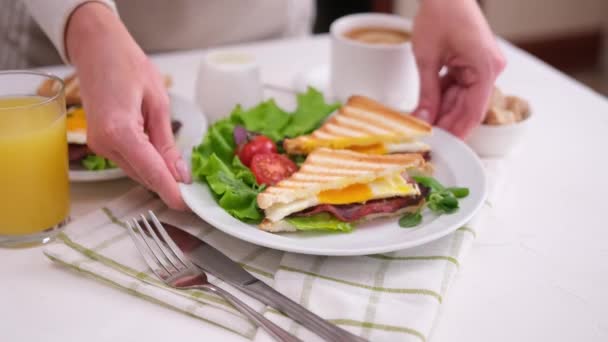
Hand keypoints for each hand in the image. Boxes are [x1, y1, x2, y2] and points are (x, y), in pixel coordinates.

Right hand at [66, 3, 189, 209]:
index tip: (187, 206)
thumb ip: (166, 142)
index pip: (150, 170)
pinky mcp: (99, 142)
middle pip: (143, 174)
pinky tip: (163, 160)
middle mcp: (104, 143)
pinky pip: (128, 160)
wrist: (95, 47)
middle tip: (194, 192)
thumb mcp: (158, 103)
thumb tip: (179, 173)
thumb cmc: (127, 65)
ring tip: (184, 177)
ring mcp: (98, 144)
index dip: (170, 190)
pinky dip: (147, 163)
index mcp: (119, 131)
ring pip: (136, 170)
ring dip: (158, 174)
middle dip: (168, 184)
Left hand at [412, 0, 505, 138]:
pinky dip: (444, 96)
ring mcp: (482, 65)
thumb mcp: (428, 58)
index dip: (458, 131)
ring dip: (443, 110)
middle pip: (468, 106)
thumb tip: (423, 119)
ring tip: (423, 124)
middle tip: (428, 137)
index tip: (445, 146)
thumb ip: (427, 92)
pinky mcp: (472, 62)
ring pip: (462, 98)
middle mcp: (490, 68)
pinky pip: (459, 86)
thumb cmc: (439, 14)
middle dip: (447, 122)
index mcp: (486, 67)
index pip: (474, 111)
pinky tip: (428, 107)